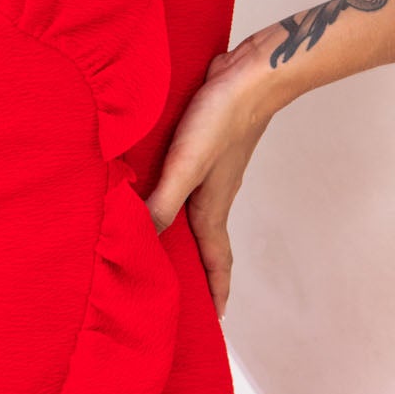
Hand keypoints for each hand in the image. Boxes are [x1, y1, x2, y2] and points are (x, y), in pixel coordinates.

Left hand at [143, 41, 277, 316]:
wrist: (253, 73)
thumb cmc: (223, 117)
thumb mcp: (187, 164)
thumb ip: (163, 201)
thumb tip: (141, 238)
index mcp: (212, 206)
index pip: (215, 261)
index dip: (214, 291)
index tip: (215, 320)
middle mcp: (213, 194)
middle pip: (206, 243)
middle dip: (198, 271)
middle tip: (182, 293)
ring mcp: (211, 171)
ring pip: (195, 213)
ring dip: (184, 234)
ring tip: (163, 249)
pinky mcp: (205, 147)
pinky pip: (188, 184)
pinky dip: (174, 197)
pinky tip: (156, 189)